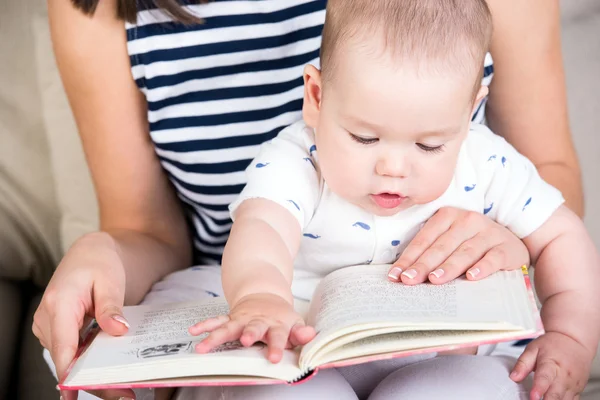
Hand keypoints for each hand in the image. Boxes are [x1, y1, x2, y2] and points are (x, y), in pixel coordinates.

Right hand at [33, 233, 133, 399]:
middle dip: (91, 380)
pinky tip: (108, 372)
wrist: (89, 252)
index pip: (64, 348)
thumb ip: (111, 306)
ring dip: (90, 375)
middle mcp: (47, 318)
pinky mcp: (56, 330)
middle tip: (123, 394)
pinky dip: (87, 363)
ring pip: (68, 360)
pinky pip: (70, 352)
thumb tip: (118, 331)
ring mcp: (49, 326)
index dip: (75, 375)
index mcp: (59, 304)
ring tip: (120, 389)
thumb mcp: (110, 280)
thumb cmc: (99, 262)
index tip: (94, 391)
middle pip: (67, 360)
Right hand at [189, 293, 315, 362]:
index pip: (279, 336)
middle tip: (246, 341)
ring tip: (203, 347)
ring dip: (216, 336)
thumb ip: (300, 333)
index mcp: (276, 324)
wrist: (266, 296)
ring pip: (229, 327)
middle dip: (249, 334)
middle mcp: (258, 321)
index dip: (277, 346)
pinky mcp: (230, 318)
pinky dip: (205, 326)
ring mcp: (242, 319)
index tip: (274, 358)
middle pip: (253, 328)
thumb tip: (310, 335)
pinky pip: (216, 321)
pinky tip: (193, 331)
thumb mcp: (295, 323)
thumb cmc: (281, 318)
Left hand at [388, 207, 529, 284]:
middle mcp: (467, 221)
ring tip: (434, 280)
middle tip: (409, 280)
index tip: (395, 276)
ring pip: (465, 252)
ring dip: (448, 267)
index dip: (408, 258)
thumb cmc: (471, 245)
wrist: (510, 244)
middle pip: (441, 246)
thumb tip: (404, 276)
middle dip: (423, 265)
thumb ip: (431, 254)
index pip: (424, 239)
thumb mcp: (450, 243)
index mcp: (447, 216)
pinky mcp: (507, 247)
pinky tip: (471, 277)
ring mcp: (488, 233)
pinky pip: (493, 258)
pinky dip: (482, 267)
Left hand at [511, 332, 593, 399]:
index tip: (533, 397)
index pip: (544, 378)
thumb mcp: (533, 349)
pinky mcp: (578, 390)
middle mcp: (564, 375)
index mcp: (551, 363)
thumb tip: (513, 377)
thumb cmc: (552, 345)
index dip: (539, 388)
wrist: (574, 341)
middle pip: (556, 393)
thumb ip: (522, 363)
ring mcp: (573, 384)